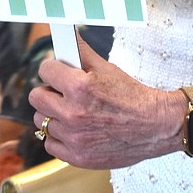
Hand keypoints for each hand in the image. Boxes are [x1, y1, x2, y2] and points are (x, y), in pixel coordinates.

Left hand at [28, 36, 184, 169]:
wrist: (157, 126)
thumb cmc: (133, 97)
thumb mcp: (108, 69)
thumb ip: (82, 53)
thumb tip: (66, 36)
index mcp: (79, 87)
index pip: (45, 70)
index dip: (54, 69)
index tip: (59, 72)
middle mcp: (72, 113)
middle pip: (36, 97)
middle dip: (50, 91)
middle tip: (64, 93)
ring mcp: (73, 137)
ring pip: (41, 121)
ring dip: (53, 115)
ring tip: (72, 112)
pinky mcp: (77, 156)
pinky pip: (50, 143)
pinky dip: (59, 137)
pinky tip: (75, 130)